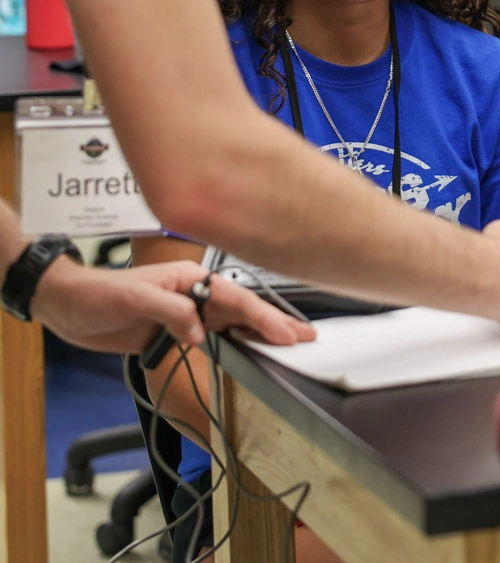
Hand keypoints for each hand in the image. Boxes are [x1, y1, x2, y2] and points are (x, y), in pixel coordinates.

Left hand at [29, 256, 315, 352]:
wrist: (67, 305)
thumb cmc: (96, 293)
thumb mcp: (132, 299)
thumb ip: (169, 311)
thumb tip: (199, 330)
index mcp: (188, 277)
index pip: (234, 297)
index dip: (262, 316)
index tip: (285, 332)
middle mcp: (193, 293)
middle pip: (241, 309)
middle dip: (274, 322)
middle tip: (305, 336)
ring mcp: (186, 312)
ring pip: (232, 322)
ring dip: (259, 333)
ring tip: (288, 342)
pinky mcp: (175, 330)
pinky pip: (214, 336)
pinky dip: (236, 342)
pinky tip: (251, 349)